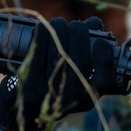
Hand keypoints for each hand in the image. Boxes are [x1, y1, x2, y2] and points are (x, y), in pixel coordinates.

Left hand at [0, 18, 118, 130]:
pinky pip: (38, 51)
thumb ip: (90, 50)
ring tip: (59, 24)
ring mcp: (51, 93)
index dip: (105, 56)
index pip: (104, 77)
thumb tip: (95, 23)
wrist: (26, 107)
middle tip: (76, 26)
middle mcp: (72, 98)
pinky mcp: (30, 85)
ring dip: (60, 29)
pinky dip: (42, 35)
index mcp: (89, 97)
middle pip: (80, 58)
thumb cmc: (58, 84)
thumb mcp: (79, 76)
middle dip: (80, 33)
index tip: (101, 42)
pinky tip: (43, 29)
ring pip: (59, 51)